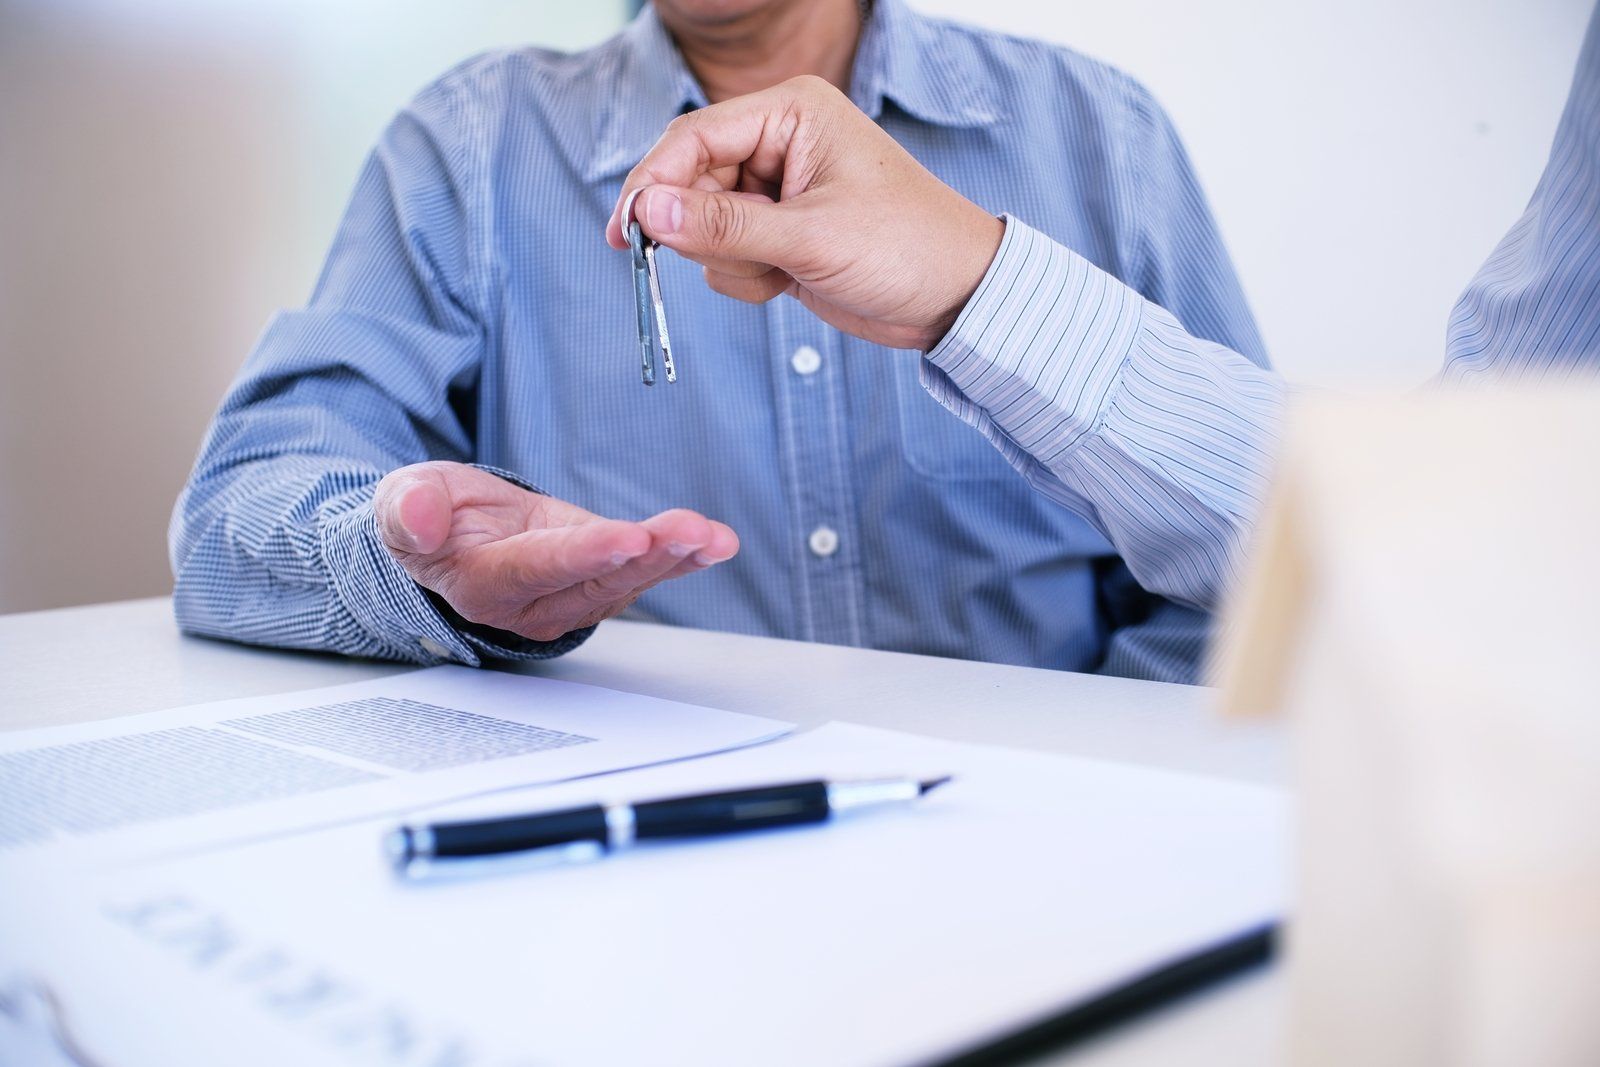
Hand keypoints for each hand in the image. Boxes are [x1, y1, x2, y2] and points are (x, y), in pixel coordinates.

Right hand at [373, 462, 737, 642]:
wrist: (449, 535)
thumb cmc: (430, 517)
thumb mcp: (402, 501)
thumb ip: (409, 511)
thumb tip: (419, 517)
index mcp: (484, 581)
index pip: (539, 569)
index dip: (584, 555)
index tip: (627, 538)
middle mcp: (534, 601)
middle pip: (597, 580)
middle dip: (648, 556)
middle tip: (690, 532)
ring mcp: (571, 596)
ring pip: (628, 580)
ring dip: (675, 558)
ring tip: (713, 536)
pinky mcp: (599, 581)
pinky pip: (644, 571)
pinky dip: (682, 556)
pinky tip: (715, 541)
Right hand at [605, 75, 1003, 351]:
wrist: (957, 298)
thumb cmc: (905, 247)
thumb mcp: (810, 237)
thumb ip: (724, 227)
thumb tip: (647, 214)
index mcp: (790, 113)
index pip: (693, 138)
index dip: (652, 184)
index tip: (626, 233)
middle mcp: (778, 144)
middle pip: (689, 183)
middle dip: (701, 233)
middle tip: (732, 262)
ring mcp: (776, 193)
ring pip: (703, 228)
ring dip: (731, 263)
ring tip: (785, 272)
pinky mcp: (778, 236)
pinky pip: (725, 259)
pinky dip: (746, 280)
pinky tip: (790, 284)